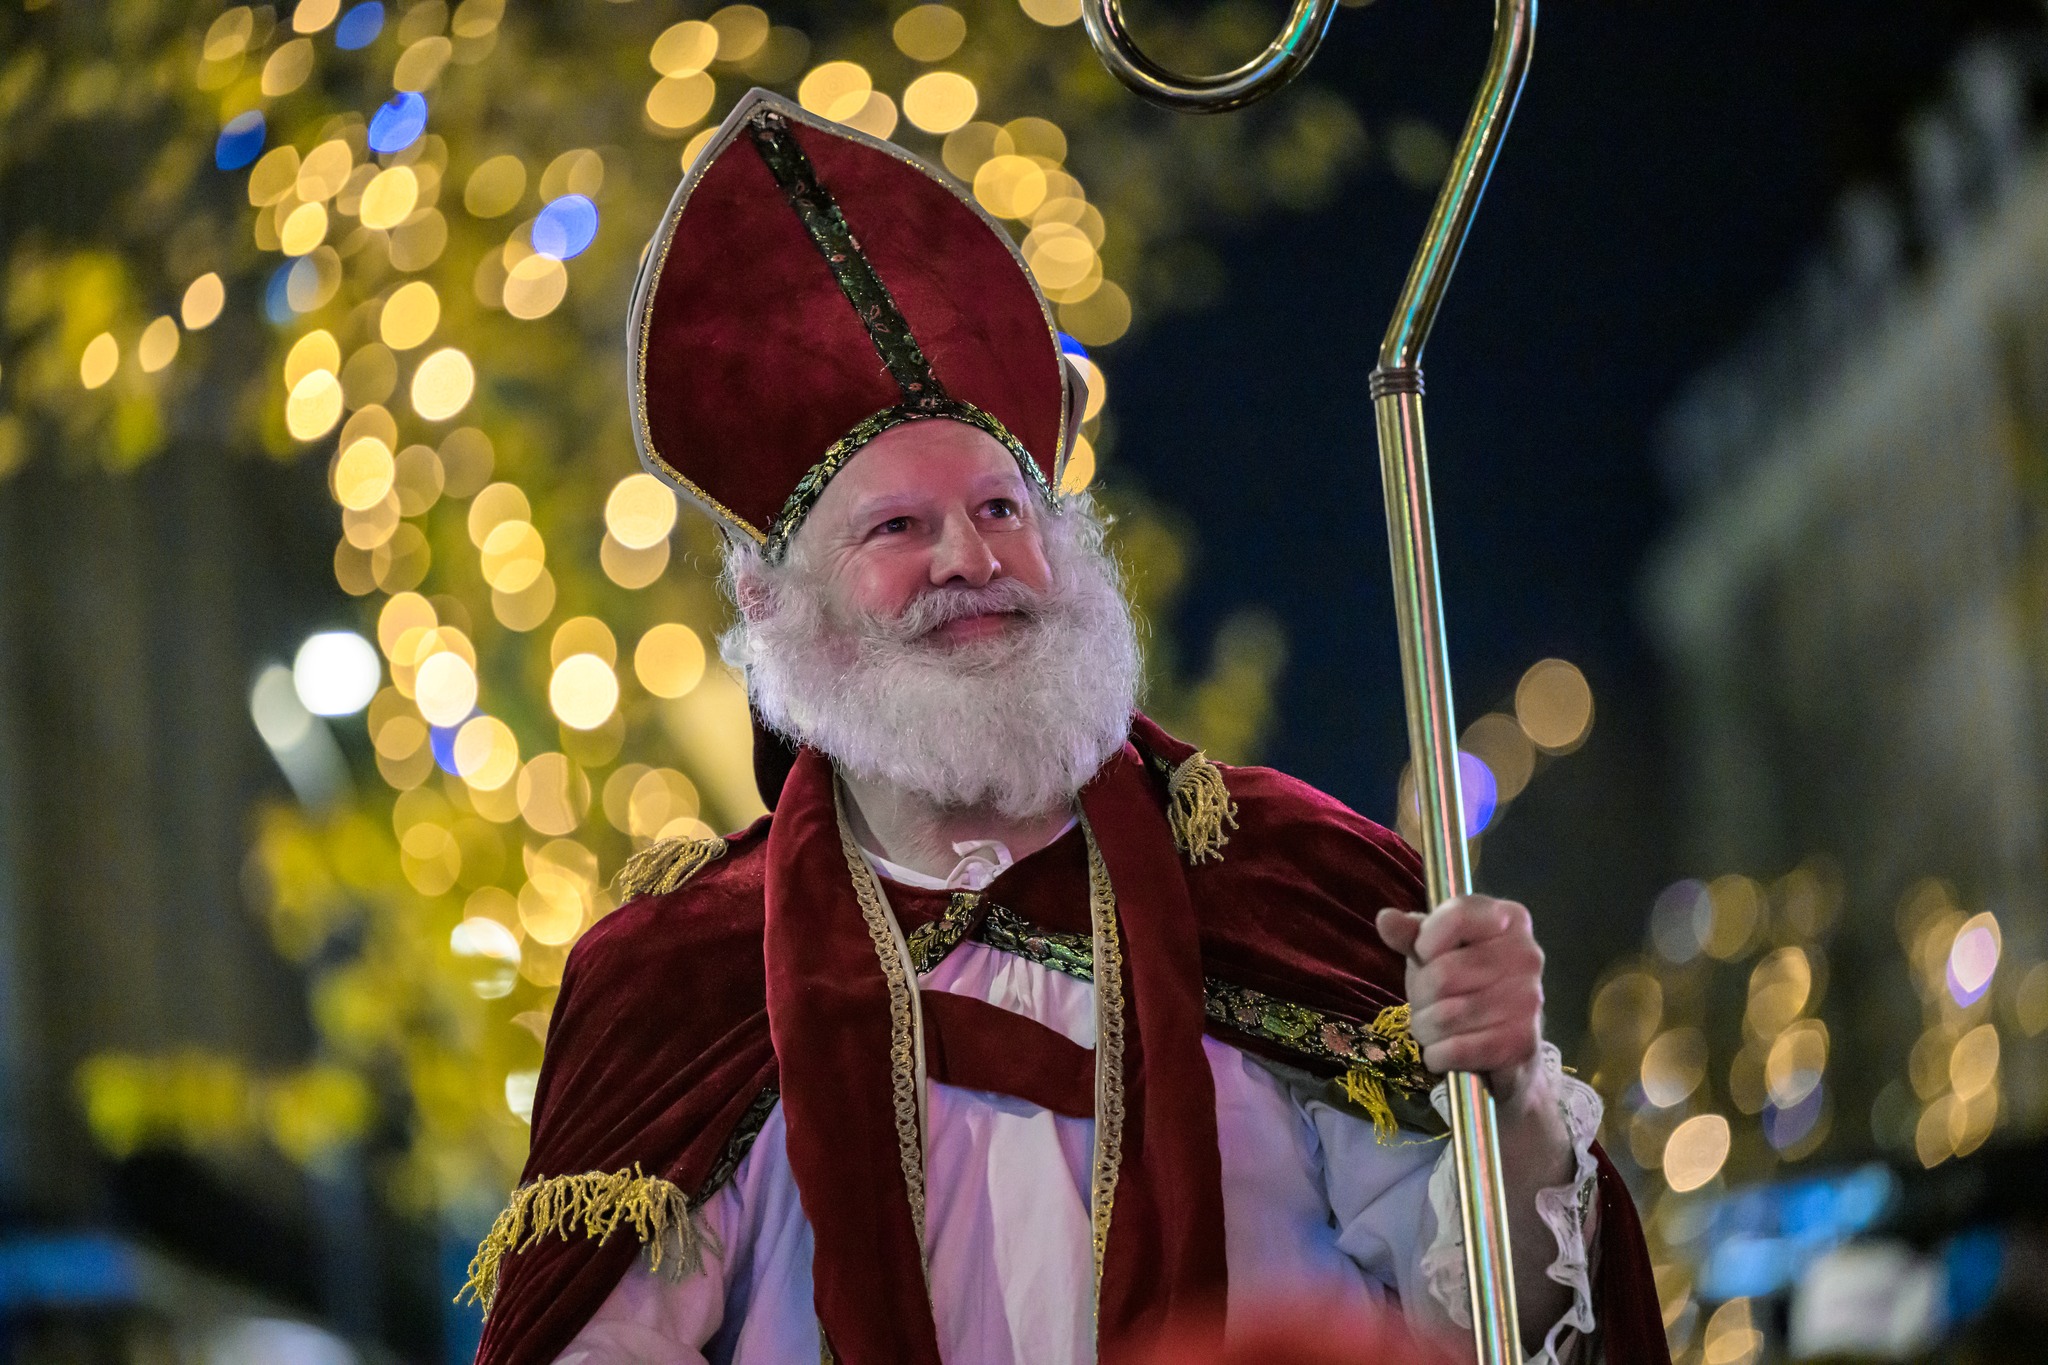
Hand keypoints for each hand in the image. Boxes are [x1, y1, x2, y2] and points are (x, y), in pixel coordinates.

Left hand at [1375, 895, 1549, 1108]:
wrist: (1501, 1042)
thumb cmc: (1463, 983)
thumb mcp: (1433, 950)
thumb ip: (1410, 933)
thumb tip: (1386, 919)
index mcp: (1509, 919)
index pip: (1457, 917)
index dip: (1426, 941)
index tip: (1426, 955)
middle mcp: (1527, 955)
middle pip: (1444, 973)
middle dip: (1421, 996)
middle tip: (1427, 1003)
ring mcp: (1529, 1000)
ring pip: (1446, 1016)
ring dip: (1426, 1028)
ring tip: (1435, 1026)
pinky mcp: (1522, 1042)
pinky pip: (1457, 1050)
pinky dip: (1438, 1055)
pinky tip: (1445, 1050)